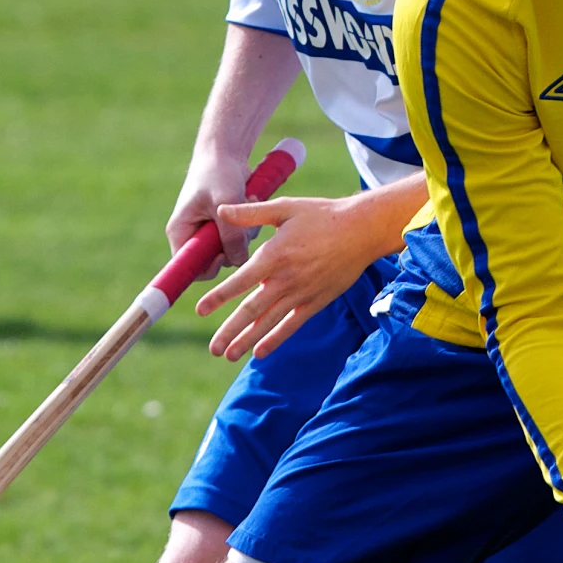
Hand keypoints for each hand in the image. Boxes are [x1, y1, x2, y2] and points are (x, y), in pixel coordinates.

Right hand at [167, 157, 252, 278]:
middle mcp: (192, 235)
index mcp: (180, 232)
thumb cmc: (218, 172)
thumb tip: (240, 263)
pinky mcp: (224, 225)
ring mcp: (209, 230)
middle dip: (233, 245)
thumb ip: (231, 234)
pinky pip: (240, 236)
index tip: (224, 253)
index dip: (209, 268)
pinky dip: (249, 222)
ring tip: (246, 201)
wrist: (226, 151)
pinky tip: (250, 198)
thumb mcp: (225, 202)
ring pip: (232, 249)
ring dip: (245, 230)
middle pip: (215, 261)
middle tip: (242, 222)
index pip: (189, 267)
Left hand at [194, 192, 390, 359]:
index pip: (241, 281)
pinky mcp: (316, 301)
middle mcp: (286, 279)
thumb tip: (221, 210)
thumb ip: (251, 213)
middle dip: (230, 330)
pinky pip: (292, 325)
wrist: (362, 230)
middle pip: (252, 310)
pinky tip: (260, 352)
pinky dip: (276, 339)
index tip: (200, 310)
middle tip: (213, 348)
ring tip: (228, 355)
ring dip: (248, 340)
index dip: (219, 296)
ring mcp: (302, 293)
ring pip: (269, 322)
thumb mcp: (285, 207)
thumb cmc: (322, 215)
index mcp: (274, 255)